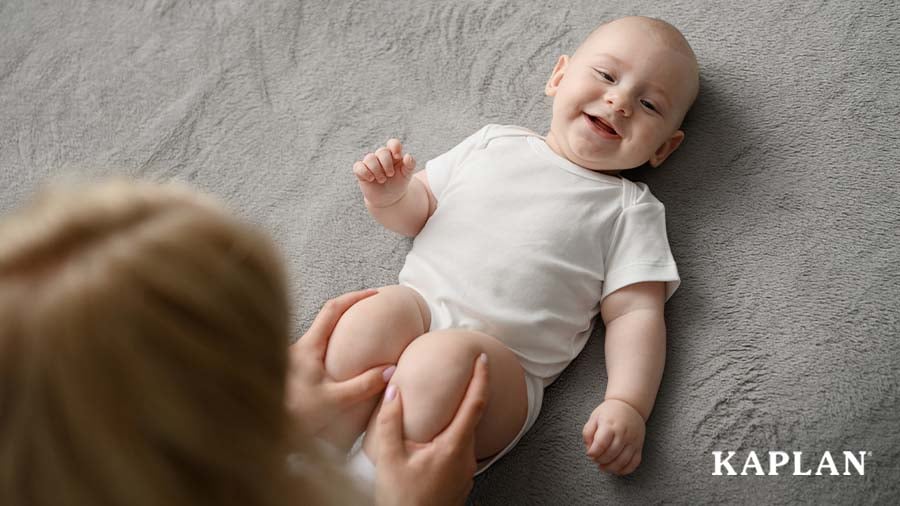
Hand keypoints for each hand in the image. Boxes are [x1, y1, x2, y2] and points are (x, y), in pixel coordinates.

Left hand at [285, 289, 394, 436]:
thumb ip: (364, 385)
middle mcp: (297, 347)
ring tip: (360, 340)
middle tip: (370, 313)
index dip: (355, 297)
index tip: (375, 294)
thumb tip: (390, 369)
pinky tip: (341, 365)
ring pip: (318, 337)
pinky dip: (331, 349)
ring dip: (339, 333)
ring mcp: (292, 359)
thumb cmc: (293, 416)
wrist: (259, 430)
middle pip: (325, 319)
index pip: (332, 309)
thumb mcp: (334, 401)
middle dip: (349, 312)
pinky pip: (313, 352)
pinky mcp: (289, 372)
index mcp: (308, 346)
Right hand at [353, 139, 416, 207]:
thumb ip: (410, 165)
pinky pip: (358, 166)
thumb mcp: (406, 175)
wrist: (389, 198)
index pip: (393, 143)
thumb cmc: (398, 184)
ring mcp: (370, 163)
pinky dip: (364, 172)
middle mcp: (381, 157)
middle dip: (387, 164)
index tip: (397, 157)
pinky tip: (371, 179)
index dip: (394, 147)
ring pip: (369, 158)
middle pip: (382, 151)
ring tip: (382, 180)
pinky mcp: (361, 171)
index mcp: (393, 155)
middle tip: (390, 175)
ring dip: (377, 170)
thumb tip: (407, 156)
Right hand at [373, 354, 488, 505]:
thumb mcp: (389, 459)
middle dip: (470, 393)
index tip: (483, 358)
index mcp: (454, 446)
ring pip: (465, 436)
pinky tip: (436, 436)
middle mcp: (466, 458)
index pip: (475, 404)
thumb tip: (393, 391)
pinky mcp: (460, 482)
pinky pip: (460, 451)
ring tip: (447, 401)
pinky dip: (453, 435)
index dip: (480, 378)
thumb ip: (390, 422)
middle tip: (466, 370)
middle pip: (472, 418)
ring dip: (459, 416)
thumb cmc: (402, 500)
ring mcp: (466, 472)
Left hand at [582, 398, 644, 474]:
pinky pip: (634, 463)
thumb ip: (588, 433)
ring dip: (610, 468)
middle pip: (611, 454)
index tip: (589, 454)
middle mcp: (623, 433)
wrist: (630, 406)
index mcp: (610, 424)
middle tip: (596, 459)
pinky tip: (615, 469)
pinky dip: (624, 470)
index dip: (593, 452)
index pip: (601, 443)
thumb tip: (589, 450)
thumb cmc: (609, 413)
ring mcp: (633, 441)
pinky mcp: (639, 447)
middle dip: (600, 460)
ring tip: (603, 466)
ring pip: (623, 461)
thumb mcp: (594, 417)